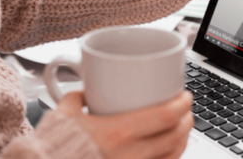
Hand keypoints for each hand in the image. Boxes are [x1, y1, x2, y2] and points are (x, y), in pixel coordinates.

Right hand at [57, 91, 193, 158]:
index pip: (165, 116)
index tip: (185, 96)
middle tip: (186, 109)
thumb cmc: (55, 147)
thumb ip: (78, 97)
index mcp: (119, 132)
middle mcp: (131, 155)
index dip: (182, 105)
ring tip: (182, 127)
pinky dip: (172, 158)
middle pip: (175, 136)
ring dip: (183, 139)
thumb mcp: (65, 114)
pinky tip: (172, 150)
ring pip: (173, 156)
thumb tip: (87, 90)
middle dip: (188, 120)